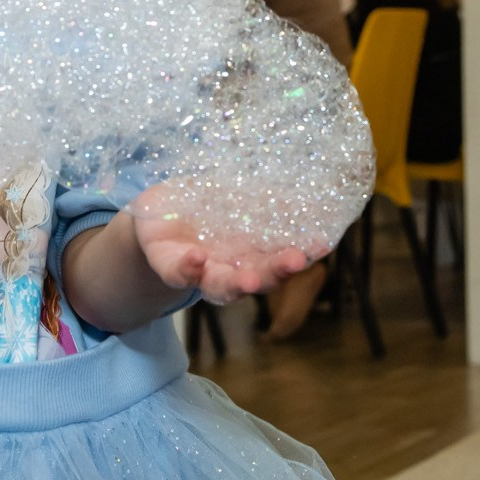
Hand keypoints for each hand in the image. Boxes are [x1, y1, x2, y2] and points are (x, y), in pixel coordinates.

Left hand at [127, 188, 334, 305]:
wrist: (156, 214)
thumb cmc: (204, 206)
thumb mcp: (236, 195)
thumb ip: (266, 199)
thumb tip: (307, 193)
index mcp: (252, 251)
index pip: (281, 254)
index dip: (303, 252)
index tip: (323, 244)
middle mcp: (231, 267)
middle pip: (259, 277)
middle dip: (277, 272)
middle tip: (296, 261)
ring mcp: (201, 271)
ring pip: (222, 286)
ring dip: (237, 284)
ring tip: (249, 279)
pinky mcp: (168, 265)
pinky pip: (178, 273)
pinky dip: (188, 269)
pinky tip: (197, 257)